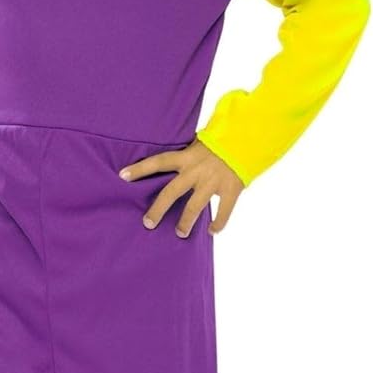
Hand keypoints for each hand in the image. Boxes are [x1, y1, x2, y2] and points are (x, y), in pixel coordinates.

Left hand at [118, 136, 244, 235]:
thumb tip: (169, 161)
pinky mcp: (231, 189)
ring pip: (194, 206)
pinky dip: (218, 223)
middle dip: (158, 209)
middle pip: (171, 192)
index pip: (158, 162)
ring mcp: (213, 181)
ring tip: (180, 234)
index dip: (140, 168)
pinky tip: (212, 231)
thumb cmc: (222, 140)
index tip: (122, 176)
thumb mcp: (200, 142)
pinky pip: (223, 211)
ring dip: (185, 222)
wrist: (250, 138)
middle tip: (148, 223)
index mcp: (187, 156)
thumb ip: (187, 154)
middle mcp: (197, 170)